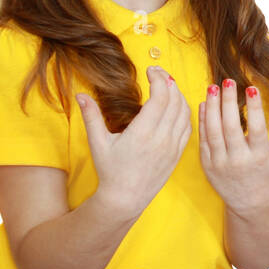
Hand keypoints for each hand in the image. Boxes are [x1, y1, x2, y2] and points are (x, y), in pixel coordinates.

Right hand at [77, 65, 191, 217]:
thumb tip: (80, 95)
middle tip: (159, 73)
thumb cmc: (110, 170)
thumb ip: (91, 116)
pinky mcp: (177, 153)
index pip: (160, 96)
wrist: (126, 198)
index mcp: (143, 132)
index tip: (151, 70)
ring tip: (167, 86)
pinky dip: (185, 111)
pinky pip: (188, 126)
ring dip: (179, 95)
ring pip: (185, 112)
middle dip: (169, 82)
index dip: (159, 78)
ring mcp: (173, 146)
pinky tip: (176, 105)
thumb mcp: (98, 142)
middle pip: (175, 100)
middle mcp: (162, 138)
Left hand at [199, 80, 268, 216]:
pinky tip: (205, 103)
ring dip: (212, 107)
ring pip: (214, 130)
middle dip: (229, 102)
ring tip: (213, 87)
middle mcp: (239, 160)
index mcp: (260, 156)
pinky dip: (203, 120)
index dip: (254, 108)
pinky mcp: (207, 164)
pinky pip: (204, 138)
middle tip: (229, 81)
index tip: (252, 87)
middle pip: (231, 127)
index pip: (257, 129)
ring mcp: (221, 162)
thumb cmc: (265, 175)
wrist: (248, 203)